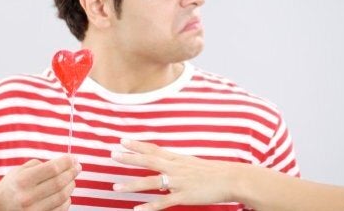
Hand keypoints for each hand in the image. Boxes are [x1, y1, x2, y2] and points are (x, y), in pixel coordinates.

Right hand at [0, 155, 81, 210]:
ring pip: (62, 197)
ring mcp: (33, 210)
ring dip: (71, 185)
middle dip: (71, 173)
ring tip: (72, 179)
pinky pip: (60, 209)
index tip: (74, 158)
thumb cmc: (13, 185)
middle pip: (59, 183)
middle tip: (77, 167)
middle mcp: (27, 197)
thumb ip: (41, 165)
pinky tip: (66, 193)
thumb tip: (66, 162)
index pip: (52, 169)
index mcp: (23, 180)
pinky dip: (67, 199)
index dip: (66, 162)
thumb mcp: (21, 170)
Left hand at [111, 139, 236, 210]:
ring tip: (115, 188)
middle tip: (112, 154)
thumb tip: (160, 176)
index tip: (121, 141)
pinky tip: (137, 209)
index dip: (137, 145)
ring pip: (151, 182)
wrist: (231, 179)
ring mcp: (178, 182)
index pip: (153, 149)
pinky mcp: (184, 196)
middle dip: (129, 158)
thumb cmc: (211, 172)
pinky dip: (150, 206)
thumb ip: (174, 168)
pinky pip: (163, 202)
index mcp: (176, 158)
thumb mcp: (190, 165)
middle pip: (148, 160)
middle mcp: (175, 167)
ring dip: (132, 185)